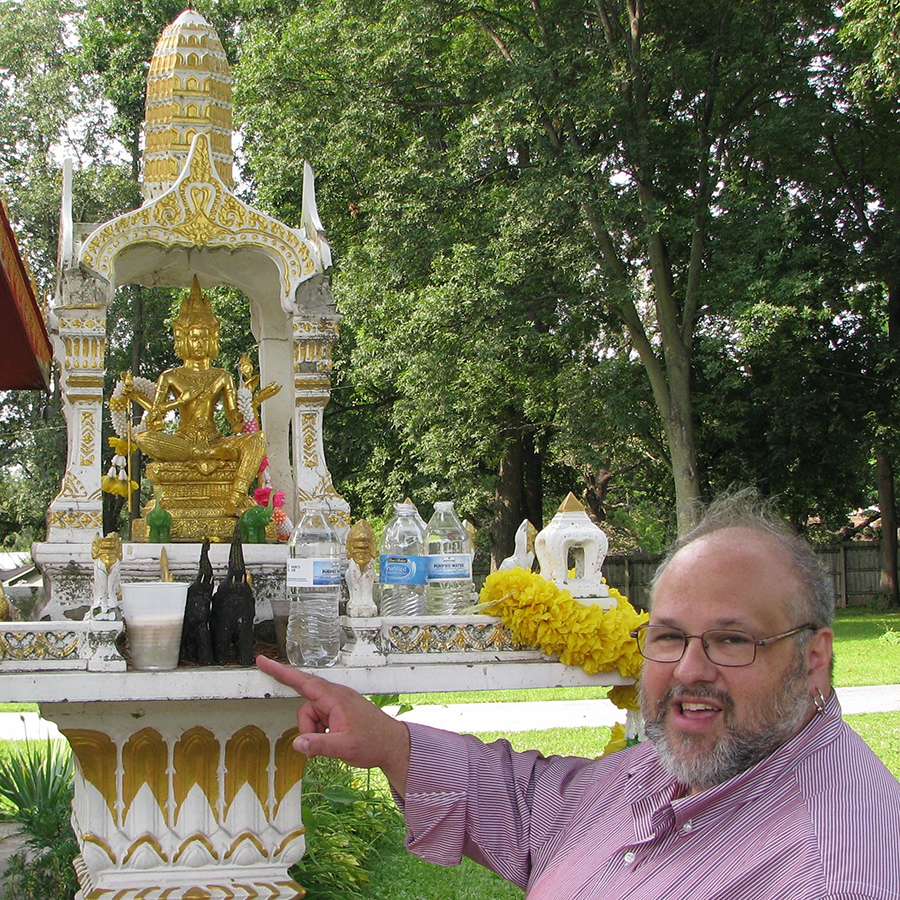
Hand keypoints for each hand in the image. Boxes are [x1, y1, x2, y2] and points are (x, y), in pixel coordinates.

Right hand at [256, 655, 410, 795]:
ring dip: (315, 732)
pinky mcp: (341, 711)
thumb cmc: (374, 742)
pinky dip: (321, 731)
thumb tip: (297, 743)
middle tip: (317, 744)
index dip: (280, 672)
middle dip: (307, 726)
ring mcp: (338, 703)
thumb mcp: (344, 747)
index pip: (302, 681)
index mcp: (335, 698)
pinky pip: (321, 718)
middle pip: (306, 706)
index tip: (264, 662)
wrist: (393, 745)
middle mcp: (336, 696)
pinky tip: (334, 741)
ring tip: (332, 744)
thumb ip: (319, 745)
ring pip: (312, 715)